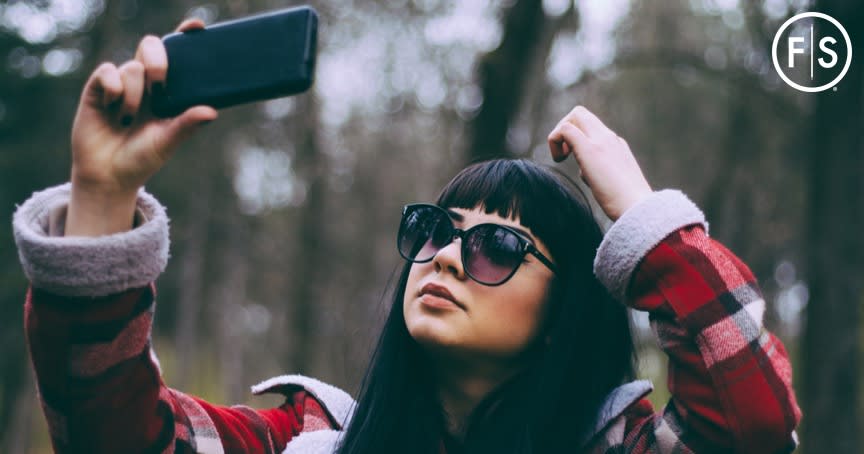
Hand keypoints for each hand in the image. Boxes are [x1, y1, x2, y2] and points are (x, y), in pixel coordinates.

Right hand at [69, 18, 216, 196]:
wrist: (108, 176)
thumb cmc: (142, 159)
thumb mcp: (167, 142)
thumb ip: (187, 125)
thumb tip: (212, 111)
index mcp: (166, 91)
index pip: (176, 57)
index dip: (184, 37)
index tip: (196, 27)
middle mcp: (145, 83)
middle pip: (152, 47)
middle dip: (158, 62)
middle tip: (160, 86)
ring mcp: (121, 84)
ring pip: (132, 67)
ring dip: (134, 96)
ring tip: (128, 120)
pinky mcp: (97, 89)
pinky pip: (108, 72)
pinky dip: (114, 89)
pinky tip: (112, 110)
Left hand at [547, 106, 651, 220]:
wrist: (638, 208)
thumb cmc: (626, 204)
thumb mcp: (614, 182)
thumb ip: (601, 171)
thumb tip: (586, 172)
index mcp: (617, 145)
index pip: (592, 126)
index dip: (576, 136)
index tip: (572, 156)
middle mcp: (610, 138)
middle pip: (582, 114)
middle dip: (565, 128)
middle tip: (564, 153)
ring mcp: (602, 141)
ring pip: (576, 114)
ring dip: (560, 134)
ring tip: (560, 158)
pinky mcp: (590, 150)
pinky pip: (565, 129)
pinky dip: (555, 140)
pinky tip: (559, 160)